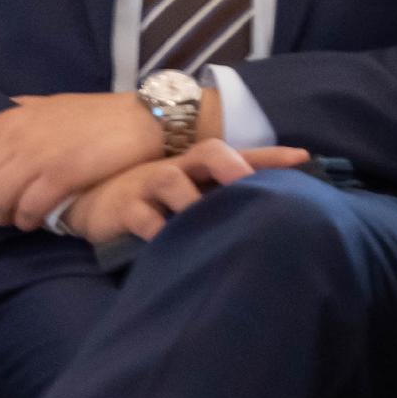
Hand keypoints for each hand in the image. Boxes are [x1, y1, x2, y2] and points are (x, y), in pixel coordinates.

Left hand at [0, 91, 167, 230]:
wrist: (144, 118)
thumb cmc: (94, 116)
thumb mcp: (45, 107)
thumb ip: (15, 117)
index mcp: (5, 119)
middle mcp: (14, 136)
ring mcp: (38, 154)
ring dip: (2, 217)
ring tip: (19, 219)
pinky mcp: (64, 172)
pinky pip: (28, 206)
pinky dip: (28, 220)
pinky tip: (39, 221)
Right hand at [60, 140, 308, 244]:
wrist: (92, 205)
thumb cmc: (152, 202)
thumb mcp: (189, 196)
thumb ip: (222, 202)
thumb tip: (272, 216)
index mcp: (198, 167)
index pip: (241, 154)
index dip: (272, 155)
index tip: (304, 157)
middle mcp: (177, 169)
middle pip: (209, 152)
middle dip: (231, 165)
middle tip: (247, 185)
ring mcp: (148, 186)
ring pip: (172, 180)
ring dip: (193, 203)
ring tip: (207, 222)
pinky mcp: (124, 209)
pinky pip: (143, 217)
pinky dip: (159, 231)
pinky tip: (172, 245)